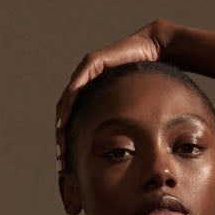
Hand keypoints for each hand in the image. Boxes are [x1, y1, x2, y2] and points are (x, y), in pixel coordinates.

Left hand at [55, 20, 170, 170]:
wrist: (154, 50)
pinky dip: (69, 104)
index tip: (68, 164)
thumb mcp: (131, 109)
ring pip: (66, 104)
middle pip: (65, 115)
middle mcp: (84, 83)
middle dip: (61, 140)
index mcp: (90, 96)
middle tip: (62, 161)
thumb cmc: (146, 79)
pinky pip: (76, 87)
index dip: (69, 142)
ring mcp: (86, 72)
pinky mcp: (92, 63)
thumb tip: (127, 154)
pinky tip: (64, 121)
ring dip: (61, 126)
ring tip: (61, 146)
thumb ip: (124, 125)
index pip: (74, 122)